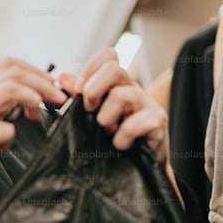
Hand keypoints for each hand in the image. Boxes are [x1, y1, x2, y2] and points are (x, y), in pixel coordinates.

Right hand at [0, 58, 66, 192]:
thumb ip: (3, 103)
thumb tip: (37, 94)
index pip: (6, 64)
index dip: (34, 71)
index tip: (52, 84)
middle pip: (12, 73)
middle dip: (43, 83)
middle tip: (59, 97)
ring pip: (10, 89)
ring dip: (34, 98)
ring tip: (39, 114)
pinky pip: (6, 129)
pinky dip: (11, 139)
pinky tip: (1, 148)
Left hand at [59, 48, 169, 165]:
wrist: (142, 166)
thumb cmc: (118, 138)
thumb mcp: (97, 115)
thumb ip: (82, 96)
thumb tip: (63, 78)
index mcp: (119, 84)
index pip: (108, 56)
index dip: (89, 69)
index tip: (78, 91)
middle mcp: (135, 89)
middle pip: (113, 68)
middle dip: (93, 90)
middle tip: (89, 110)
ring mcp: (148, 104)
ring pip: (121, 95)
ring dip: (106, 118)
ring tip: (108, 132)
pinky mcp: (158, 123)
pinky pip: (134, 124)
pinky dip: (121, 138)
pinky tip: (120, 145)